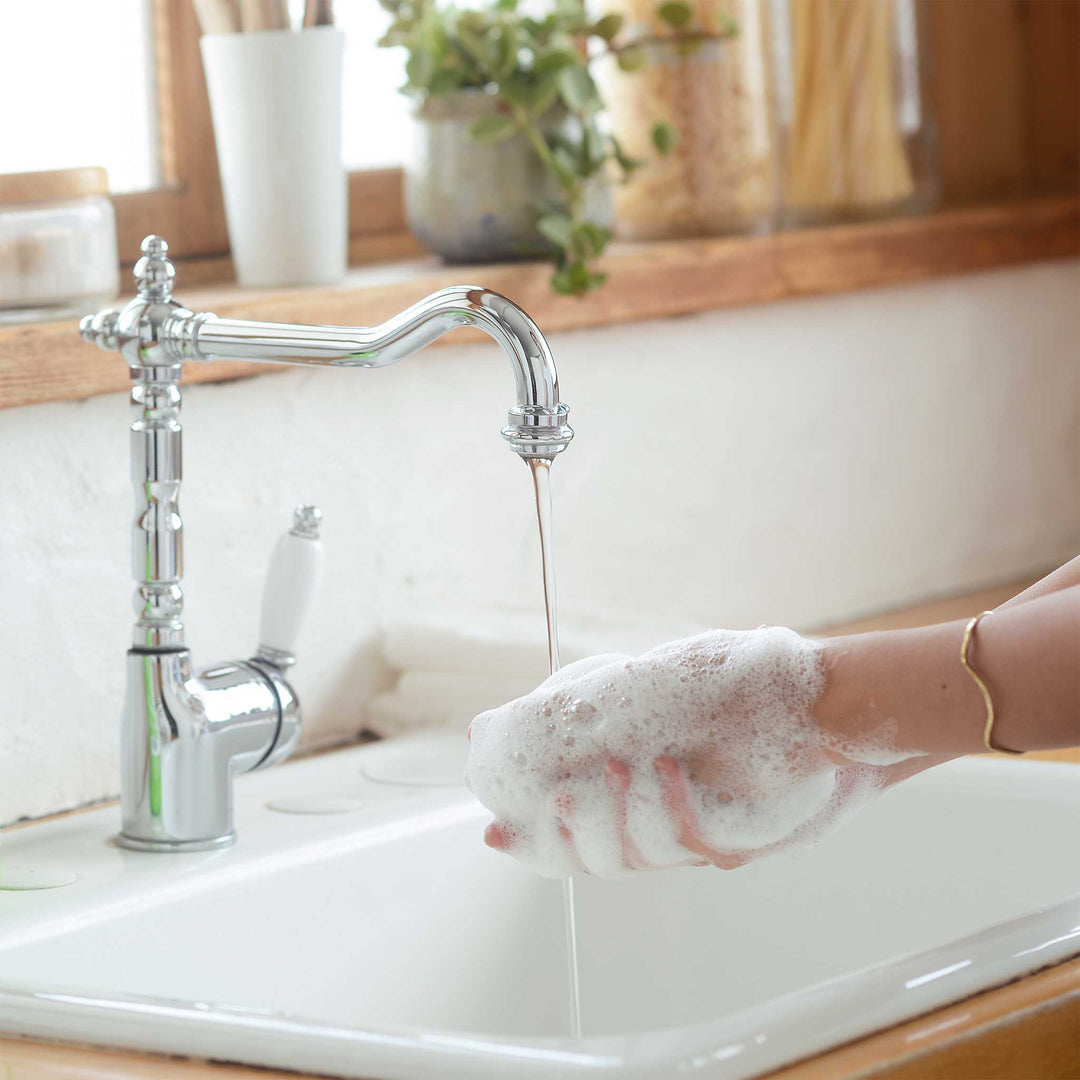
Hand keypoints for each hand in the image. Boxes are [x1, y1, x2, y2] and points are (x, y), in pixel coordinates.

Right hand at [466, 628, 936, 877]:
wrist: (825, 704)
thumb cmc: (745, 697)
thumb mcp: (661, 694)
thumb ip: (604, 709)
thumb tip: (537, 705)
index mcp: (644, 806)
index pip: (577, 843)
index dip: (534, 846)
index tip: (495, 832)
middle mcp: (670, 830)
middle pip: (598, 863)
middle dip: (567, 838)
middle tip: (554, 795)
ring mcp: (705, 837)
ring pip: (639, 857)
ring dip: (618, 814)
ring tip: (612, 766)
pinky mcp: (741, 834)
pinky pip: (691, 839)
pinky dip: (669, 804)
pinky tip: (665, 765)